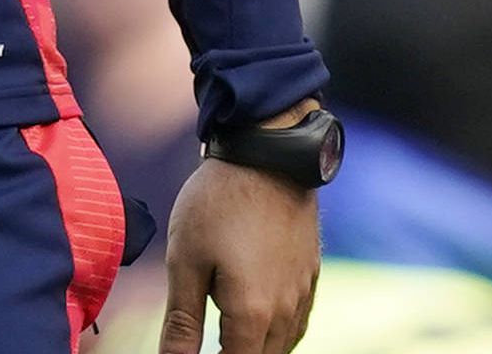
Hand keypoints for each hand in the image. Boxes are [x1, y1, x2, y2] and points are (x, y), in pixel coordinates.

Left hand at [159, 155, 319, 353]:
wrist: (266, 158)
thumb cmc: (217, 205)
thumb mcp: (185, 261)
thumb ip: (181, 322)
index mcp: (253, 316)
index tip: (187, 353)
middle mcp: (286, 314)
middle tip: (198, 345)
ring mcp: (303, 296)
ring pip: (281, 346)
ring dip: (254, 348)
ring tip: (223, 338)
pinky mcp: (310, 277)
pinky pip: (296, 325)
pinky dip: (274, 335)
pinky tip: (255, 324)